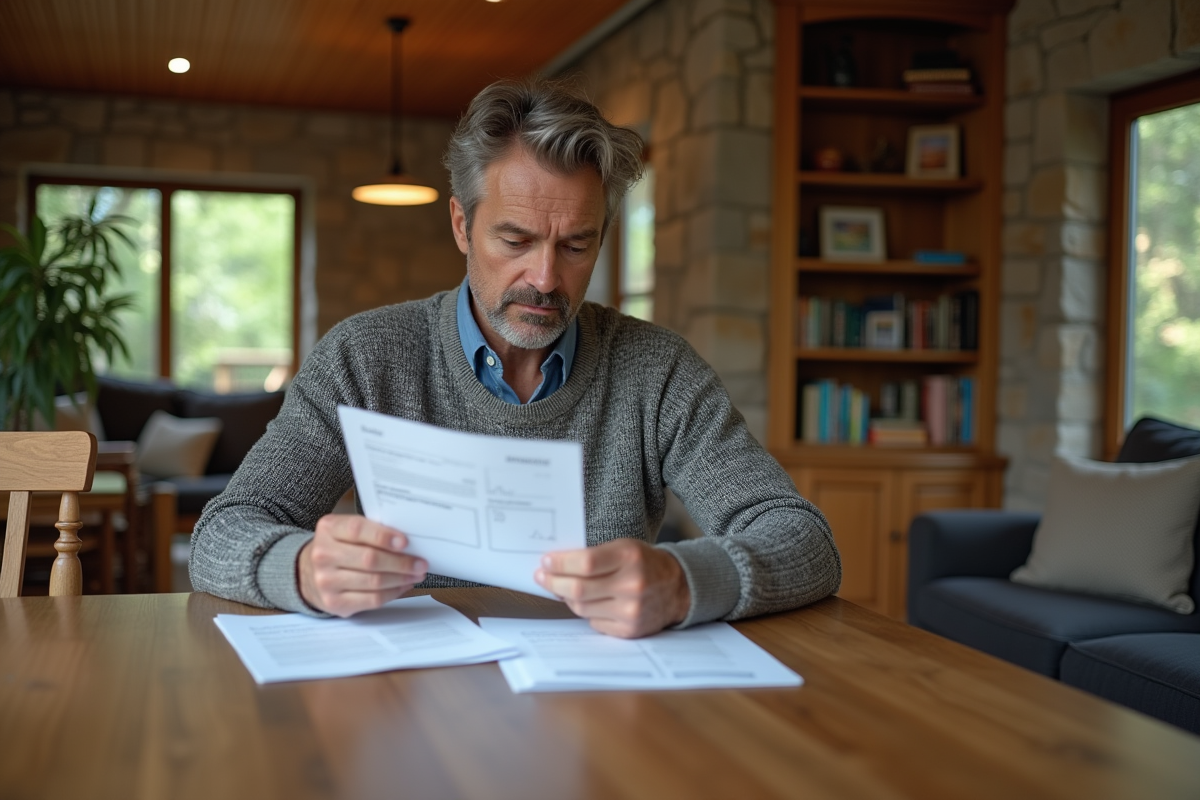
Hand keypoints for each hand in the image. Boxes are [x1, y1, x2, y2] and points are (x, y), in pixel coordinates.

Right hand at [298, 514, 427, 616]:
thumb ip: (371, 530)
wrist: (307, 572)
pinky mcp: (335, 603)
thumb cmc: (338, 547)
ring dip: (401, 578)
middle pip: (369, 559)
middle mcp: (323, 555)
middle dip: (401, 562)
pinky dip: (393, 592)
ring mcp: (327, 581)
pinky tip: (403, 585)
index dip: (383, 536)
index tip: (405, 541)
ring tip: (416, 574)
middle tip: (421, 563)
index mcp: (328, 529)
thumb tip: (408, 542)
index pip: (357, 530)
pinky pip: (372, 600)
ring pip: (374, 582)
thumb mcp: (345, 530)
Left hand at [534, 539, 690, 637]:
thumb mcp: (624, 548)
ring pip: (581, 607)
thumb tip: (555, 566)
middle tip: (541, 576)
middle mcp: (632, 585)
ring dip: (566, 597)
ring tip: (563, 588)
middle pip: (578, 589)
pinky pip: (593, 622)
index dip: (560, 564)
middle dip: (553, 582)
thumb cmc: (645, 564)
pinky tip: (588, 602)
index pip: (585, 563)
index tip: (545, 562)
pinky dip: (586, 611)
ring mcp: (631, 610)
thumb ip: (594, 555)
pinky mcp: (629, 630)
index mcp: (630, 557)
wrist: (678, 588)